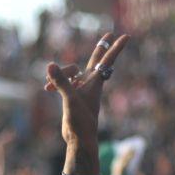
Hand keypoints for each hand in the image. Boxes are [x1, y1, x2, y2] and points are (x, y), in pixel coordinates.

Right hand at [44, 32, 129, 151]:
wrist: (79, 139)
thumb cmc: (80, 121)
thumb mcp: (69, 99)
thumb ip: (61, 82)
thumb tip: (50, 65)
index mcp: (95, 82)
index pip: (107, 60)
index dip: (116, 48)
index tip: (126, 36)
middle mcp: (90, 83)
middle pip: (96, 60)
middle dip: (101, 47)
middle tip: (109, 35)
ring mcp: (82, 89)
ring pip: (73, 72)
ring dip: (61, 74)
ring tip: (48, 85)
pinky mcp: (73, 96)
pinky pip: (64, 82)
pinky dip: (55, 83)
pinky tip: (47, 89)